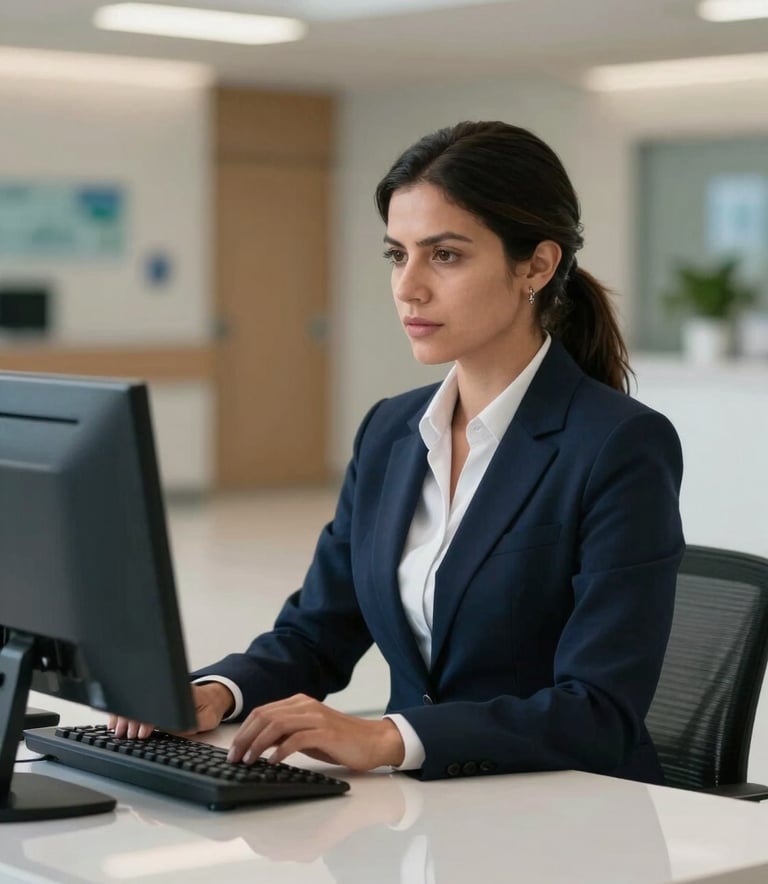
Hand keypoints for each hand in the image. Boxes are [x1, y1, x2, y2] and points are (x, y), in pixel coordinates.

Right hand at [109, 682, 234, 738]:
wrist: (213, 698)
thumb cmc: (210, 709)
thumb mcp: (204, 720)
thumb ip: (187, 725)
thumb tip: (166, 729)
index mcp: (182, 693)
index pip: (158, 704)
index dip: (147, 719)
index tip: (142, 732)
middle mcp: (169, 689)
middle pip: (144, 701)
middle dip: (132, 719)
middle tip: (127, 734)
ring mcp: (160, 691)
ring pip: (138, 701)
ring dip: (125, 715)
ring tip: (118, 730)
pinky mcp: (157, 696)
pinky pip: (138, 701)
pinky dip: (126, 711)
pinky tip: (117, 720)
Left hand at [226, 694, 404, 770]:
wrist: (373, 741)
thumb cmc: (340, 741)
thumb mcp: (307, 736)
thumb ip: (285, 735)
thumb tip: (258, 744)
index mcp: (299, 703)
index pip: (262, 712)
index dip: (244, 730)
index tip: (233, 750)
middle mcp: (305, 706)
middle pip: (265, 716)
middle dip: (245, 738)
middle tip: (234, 758)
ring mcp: (316, 717)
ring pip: (277, 725)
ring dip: (258, 744)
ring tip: (249, 761)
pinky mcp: (326, 732)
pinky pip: (296, 738)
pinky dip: (280, 750)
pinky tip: (272, 762)